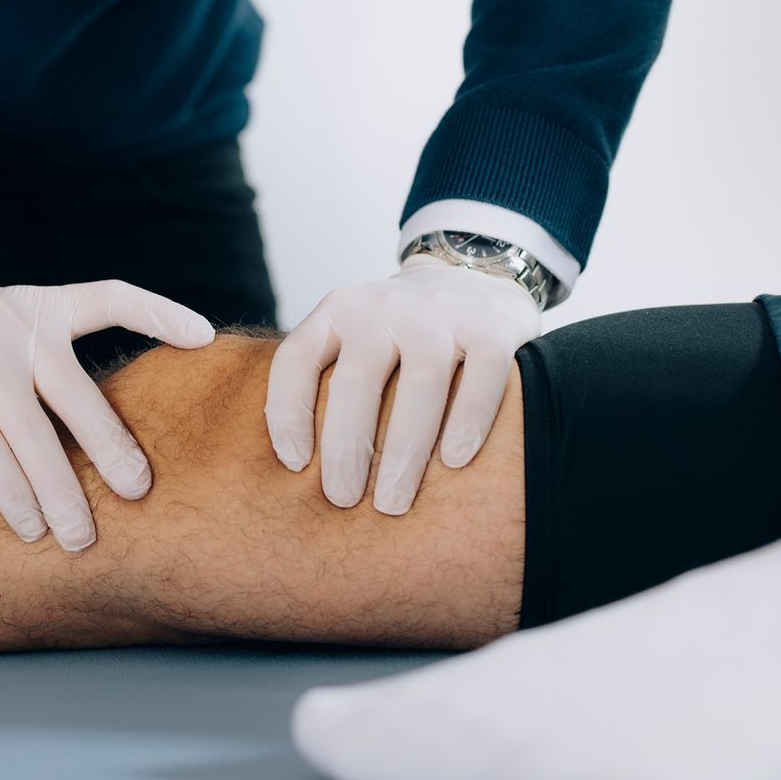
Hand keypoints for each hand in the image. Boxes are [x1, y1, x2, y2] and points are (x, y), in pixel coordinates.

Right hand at [0, 280, 214, 550]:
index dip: (159, 313)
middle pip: (81, 394)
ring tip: (81, 538)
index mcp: (37, 305)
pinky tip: (27, 529)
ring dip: (61, 494)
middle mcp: (15, 325)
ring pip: (37, 438)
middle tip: (141, 491)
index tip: (205, 337)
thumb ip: (43, 356)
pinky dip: (13, 497)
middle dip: (114, 449)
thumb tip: (99, 426)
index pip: (110, 295)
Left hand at [266, 257, 539, 514]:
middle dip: (346, 448)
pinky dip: (468, 421)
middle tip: (342, 499)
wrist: (476, 277)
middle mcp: (384, 307)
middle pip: (356, 380)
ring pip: (420, 384)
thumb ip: (329, 382)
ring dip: (404, 450)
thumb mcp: (356, 338)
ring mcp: (440, 313)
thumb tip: (299, 472)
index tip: (295, 466)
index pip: (297, 358)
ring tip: (393, 502)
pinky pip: (481, 377)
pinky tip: (455, 461)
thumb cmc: (401, 334)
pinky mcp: (492, 325)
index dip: (288, 413)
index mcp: (339, 311)